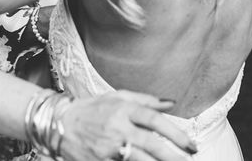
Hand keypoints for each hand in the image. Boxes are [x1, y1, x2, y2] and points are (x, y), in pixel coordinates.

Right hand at [60, 91, 196, 160]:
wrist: (60, 124)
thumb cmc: (92, 109)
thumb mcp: (116, 96)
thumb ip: (145, 99)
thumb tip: (171, 102)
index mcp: (122, 108)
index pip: (154, 119)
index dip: (175, 133)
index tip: (190, 145)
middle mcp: (117, 127)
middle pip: (151, 144)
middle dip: (174, 156)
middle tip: (190, 160)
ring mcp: (108, 147)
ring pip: (140, 160)